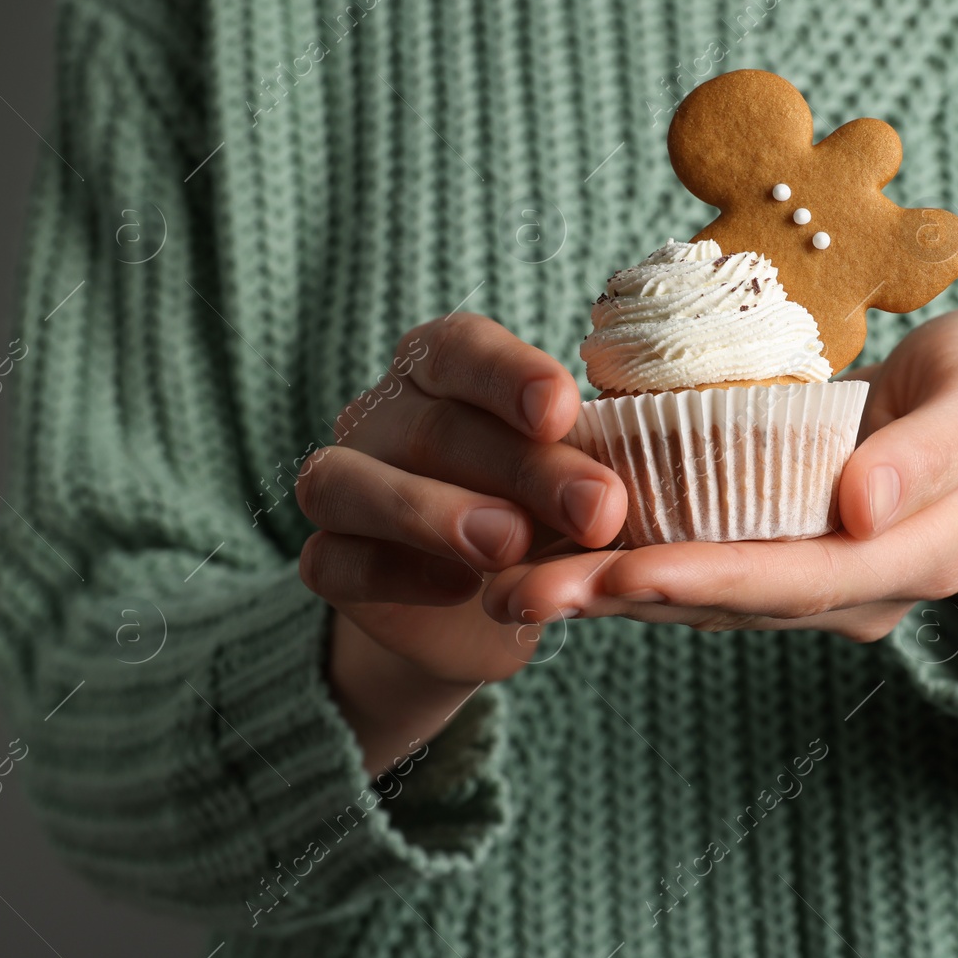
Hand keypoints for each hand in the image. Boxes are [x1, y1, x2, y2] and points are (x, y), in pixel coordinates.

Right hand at [295, 314, 628, 771]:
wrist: (487, 609)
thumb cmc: (543, 514)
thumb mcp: (577, 483)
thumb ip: (588, 467)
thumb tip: (631, 477)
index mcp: (444, 369)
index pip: (461, 348)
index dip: (508, 374)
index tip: (563, 409)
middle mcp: (383, 414)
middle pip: (433, 425)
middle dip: (521, 469)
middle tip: (596, 509)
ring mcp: (342, 485)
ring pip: (349, 482)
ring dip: (433, 512)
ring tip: (509, 545)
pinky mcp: (327, 560)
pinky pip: (332, 560)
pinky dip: (394, 572)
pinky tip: (460, 589)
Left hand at [481, 309, 957, 655]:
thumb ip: (933, 451)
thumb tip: (858, 507)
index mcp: (914, 556)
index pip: (802, 578)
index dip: (712, 579)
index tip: (624, 574)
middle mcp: (859, 589)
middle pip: (733, 603)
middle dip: (626, 602)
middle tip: (520, 593)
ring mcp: (819, 584)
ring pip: (705, 598)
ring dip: (607, 597)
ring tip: (508, 587)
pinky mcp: (784, 557)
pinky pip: (701, 569)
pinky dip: (628, 568)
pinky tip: (554, 558)